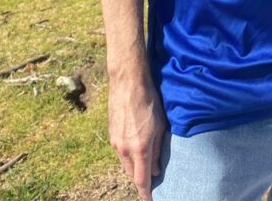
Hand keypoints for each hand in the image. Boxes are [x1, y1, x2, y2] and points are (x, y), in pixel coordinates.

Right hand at [107, 74, 167, 200]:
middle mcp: (124, 149)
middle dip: (141, 180)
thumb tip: (155, 170)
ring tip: (146, 167)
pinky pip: (121, 153)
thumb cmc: (149, 101)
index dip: (146, 193)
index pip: (142, 179)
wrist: (128, 83)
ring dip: (135, 167)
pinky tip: (137, 151)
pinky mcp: (111, 134)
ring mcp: (115, 142)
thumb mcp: (161, 126)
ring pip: (125, 164)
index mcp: (139, 148)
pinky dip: (129, 157)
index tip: (150, 200)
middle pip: (132, 174)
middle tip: (151, 183)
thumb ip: (158, 150)